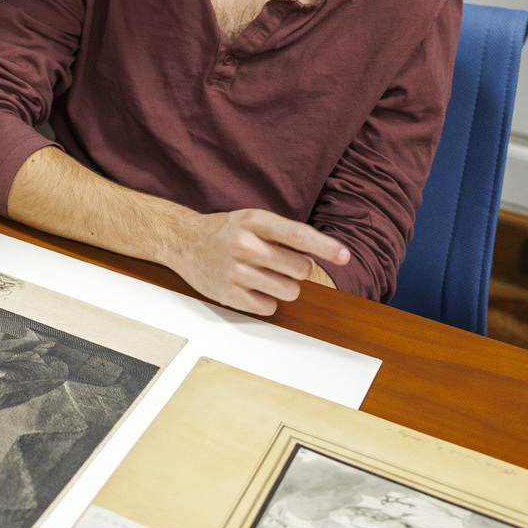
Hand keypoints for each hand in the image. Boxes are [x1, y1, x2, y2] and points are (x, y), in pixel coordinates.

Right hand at [163, 206, 349, 315]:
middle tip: (281, 263)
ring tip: (266, 276)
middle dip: (299, 269)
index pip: (297, 235)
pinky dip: (267, 300)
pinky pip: (268, 307)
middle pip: (299, 268)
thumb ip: (283, 233)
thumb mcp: (252, 220)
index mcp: (253, 221)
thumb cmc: (225, 231)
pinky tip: (252, 288)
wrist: (183, 241)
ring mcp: (234, 271)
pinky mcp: (227, 294)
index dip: (325, 247)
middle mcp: (244, 245)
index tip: (345, 256)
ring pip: (288, 291)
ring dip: (285, 286)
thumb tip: (322, 254)